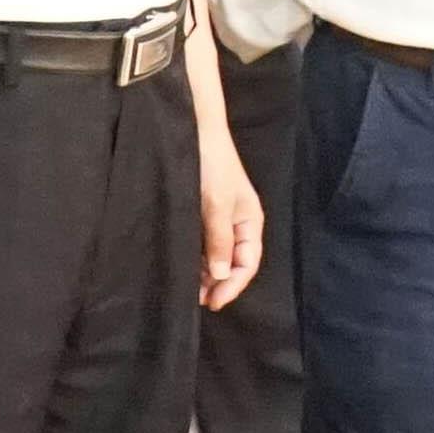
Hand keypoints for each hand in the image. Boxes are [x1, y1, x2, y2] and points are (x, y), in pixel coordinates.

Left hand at [197, 134, 266, 311]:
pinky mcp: (202, 213)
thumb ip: (219, 241)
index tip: (212, 302)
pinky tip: (183, 266)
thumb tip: (221, 275)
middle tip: (196, 300)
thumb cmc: (212, 165)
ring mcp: (219, 219)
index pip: (248, 264)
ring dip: (205, 273)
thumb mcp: (217, 205)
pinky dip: (195, 258)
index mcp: (250, 222)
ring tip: (188, 288)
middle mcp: (237, 224)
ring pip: (216, 256)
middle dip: (218, 283)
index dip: (233, 286)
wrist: (195, 130)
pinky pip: (202, 244)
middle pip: (233, 263)